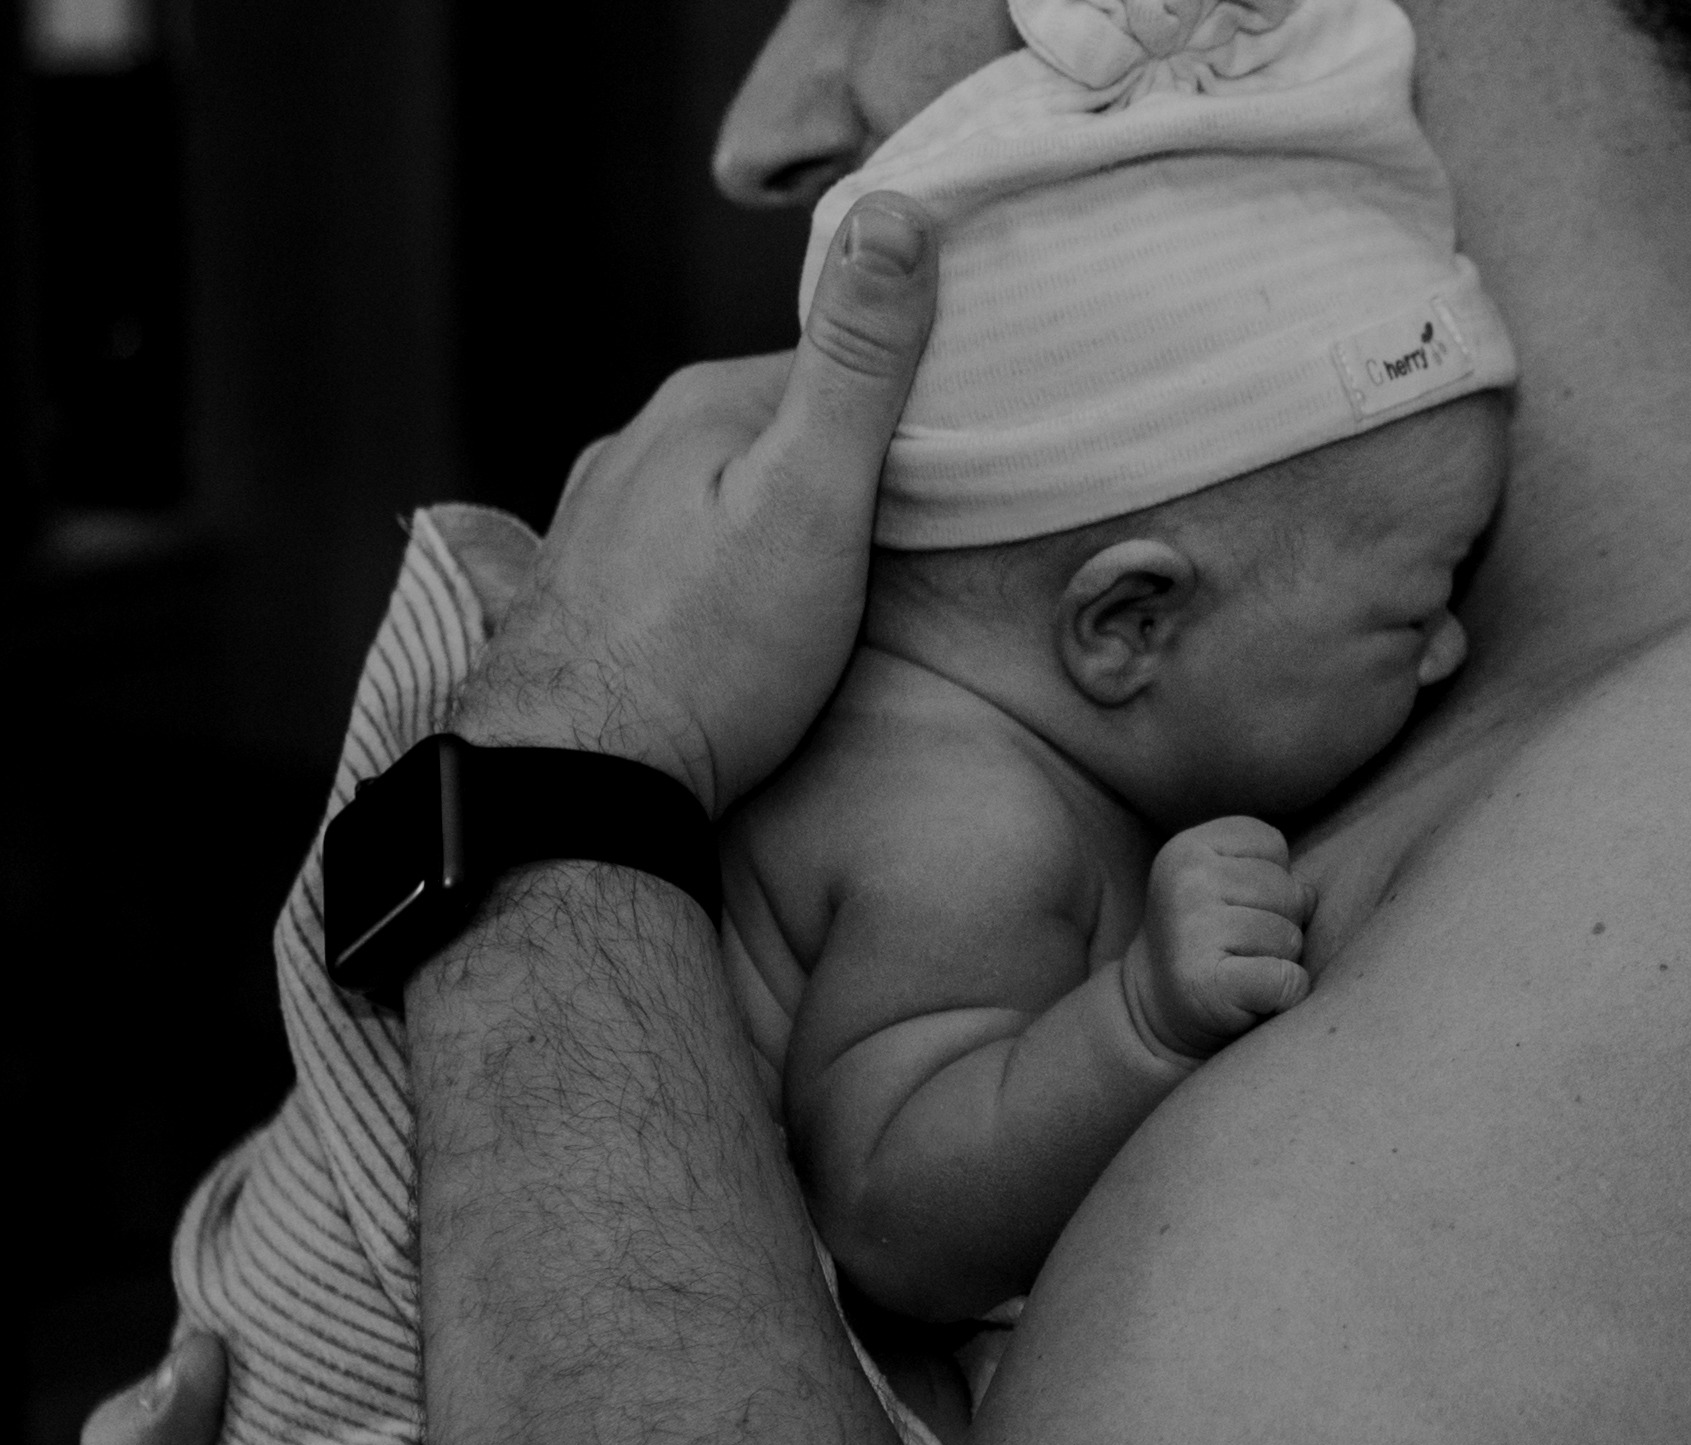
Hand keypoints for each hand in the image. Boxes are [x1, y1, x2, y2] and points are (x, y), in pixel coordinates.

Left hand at [451, 193, 937, 815]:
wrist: (583, 785)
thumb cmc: (712, 655)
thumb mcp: (814, 500)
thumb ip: (858, 364)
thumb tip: (898, 212)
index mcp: (699, 406)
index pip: (830, 377)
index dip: (897, 426)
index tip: (941, 490)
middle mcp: (633, 449)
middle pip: (770, 442)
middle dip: (829, 486)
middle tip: (888, 568)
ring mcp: (597, 527)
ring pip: (716, 508)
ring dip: (766, 542)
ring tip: (810, 615)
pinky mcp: (580, 604)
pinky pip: (672, 571)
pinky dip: (711, 592)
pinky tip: (732, 642)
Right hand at [1122, 815, 1315, 1063]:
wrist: (1157, 1009)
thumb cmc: (1207, 941)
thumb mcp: (1229, 885)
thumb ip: (1271, 872)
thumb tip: (1308, 896)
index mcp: (1187, 848)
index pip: (1272, 844)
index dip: (1269, 882)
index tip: (1231, 907)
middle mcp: (1185, 881)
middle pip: (1289, 891)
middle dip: (1280, 923)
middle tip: (1236, 947)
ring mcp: (1193, 931)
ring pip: (1291, 937)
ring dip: (1280, 962)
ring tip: (1239, 970)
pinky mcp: (1209, 984)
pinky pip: (1288, 981)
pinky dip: (1284, 998)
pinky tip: (1251, 999)